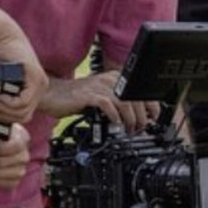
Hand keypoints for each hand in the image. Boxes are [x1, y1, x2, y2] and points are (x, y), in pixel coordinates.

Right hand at [0, 37, 44, 125]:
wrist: (0, 36)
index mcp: (33, 91)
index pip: (23, 116)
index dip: (4, 117)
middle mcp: (40, 88)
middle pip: (24, 116)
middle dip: (2, 115)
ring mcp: (40, 83)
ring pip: (24, 111)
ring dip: (2, 110)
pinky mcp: (36, 78)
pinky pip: (24, 101)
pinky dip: (9, 103)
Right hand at [40, 70, 160, 131]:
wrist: (53, 95)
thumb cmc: (78, 99)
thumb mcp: (103, 98)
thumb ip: (119, 103)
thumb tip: (139, 117)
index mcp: (115, 78)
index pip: (140, 90)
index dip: (151, 106)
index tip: (154, 119)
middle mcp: (109, 80)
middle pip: (135, 97)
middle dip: (142, 116)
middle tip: (141, 128)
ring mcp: (98, 87)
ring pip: (124, 102)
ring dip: (130, 118)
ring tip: (130, 129)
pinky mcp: (88, 96)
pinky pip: (107, 105)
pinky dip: (114, 115)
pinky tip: (115, 123)